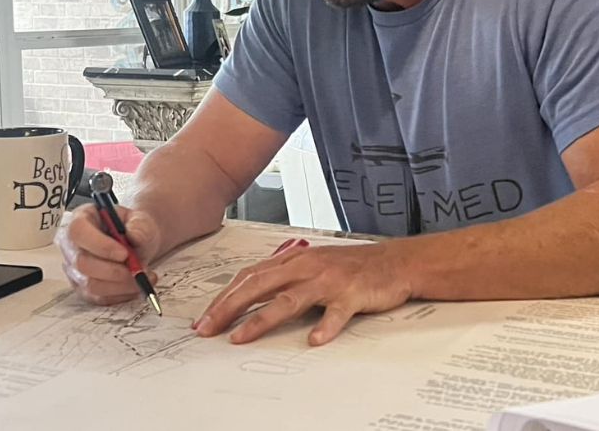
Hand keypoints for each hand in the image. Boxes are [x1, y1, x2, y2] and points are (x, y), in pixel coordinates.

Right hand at [57, 204, 161, 306]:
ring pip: (90, 284)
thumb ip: (140, 226)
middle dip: (113, 271)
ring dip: (119, 285)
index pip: (78, 231)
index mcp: (82, 217)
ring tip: (142, 277)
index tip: (125, 253)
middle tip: (137, 270)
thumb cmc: (133, 228)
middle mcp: (71, 244)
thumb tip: (133, 236)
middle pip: (81, 262)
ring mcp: (73, 268)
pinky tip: (135, 286)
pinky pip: (97, 297)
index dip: (99, 244)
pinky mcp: (81, 287)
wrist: (136, 242)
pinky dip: (119, 294)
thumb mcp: (141, 220)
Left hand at [194, 241, 412, 346]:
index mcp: (296, 259)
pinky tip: (315, 339)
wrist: (394, 261)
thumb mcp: (313, 265)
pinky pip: (337, 312)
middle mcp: (308, 266)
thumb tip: (251, 294)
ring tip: (241, 337)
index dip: (225, 296)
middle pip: (261, 284)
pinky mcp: (353, 293)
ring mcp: (329, 280)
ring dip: (262, 319)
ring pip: (290, 298)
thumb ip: (285, 276)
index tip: (205, 318)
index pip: (251, 275)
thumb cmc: (351, 266)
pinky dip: (325, 325)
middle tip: (208, 328)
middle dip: (230, 307)